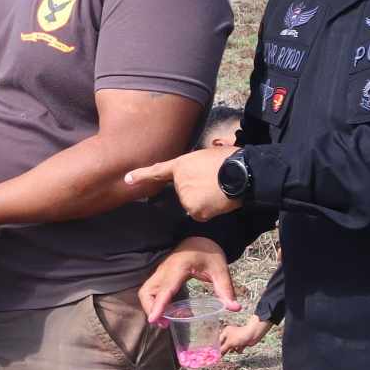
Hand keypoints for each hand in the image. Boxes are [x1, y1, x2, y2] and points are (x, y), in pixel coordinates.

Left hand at [123, 147, 237, 220]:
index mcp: (182, 164)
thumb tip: (206, 165)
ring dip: (204, 201)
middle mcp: (179, 181)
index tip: (126, 180)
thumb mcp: (211, 154)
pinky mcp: (194, 210)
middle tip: (215, 182)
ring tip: (219, 189)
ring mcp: (185, 197)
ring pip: (193, 205)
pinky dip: (210, 211)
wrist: (242, 172)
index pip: (157, 171)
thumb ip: (198, 164)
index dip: (141, 175)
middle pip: (184, 192)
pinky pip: (201, 214)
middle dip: (197, 190)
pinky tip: (219, 200)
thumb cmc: (232, 160)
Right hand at [136, 236, 239, 324]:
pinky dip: (155, 302)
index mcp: (178, 268)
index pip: (164, 290)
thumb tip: (235, 308)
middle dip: (151, 309)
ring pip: (145, 292)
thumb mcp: (220, 270)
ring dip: (150, 307)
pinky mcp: (161, 275)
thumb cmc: (209, 252)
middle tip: (164, 324)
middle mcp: (164, 270)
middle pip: (146, 292)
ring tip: (165, 320)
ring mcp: (160, 272)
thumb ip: (226, 289)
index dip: (158, 306)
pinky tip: (169, 311)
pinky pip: (151, 290)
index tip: (153, 320)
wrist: (200, 238)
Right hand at [220, 315, 273, 354]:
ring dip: (233, 349)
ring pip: (232, 347)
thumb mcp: (229, 343)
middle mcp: (230, 335)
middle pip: (225, 344)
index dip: (217, 347)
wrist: (253, 334)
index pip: (219, 341)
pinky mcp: (242, 343)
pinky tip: (241, 347)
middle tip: (221, 357)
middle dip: (225, 350)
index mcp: (226, 332)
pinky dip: (239, 349)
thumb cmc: (240, 336)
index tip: (215, 354)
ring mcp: (236, 339)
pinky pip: (238, 348)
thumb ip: (223, 349)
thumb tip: (217, 355)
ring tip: (234, 349)